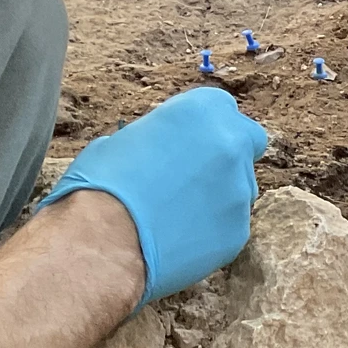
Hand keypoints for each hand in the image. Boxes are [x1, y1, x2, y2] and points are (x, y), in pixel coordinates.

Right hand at [40, 87, 266, 305]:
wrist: (104, 241)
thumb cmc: (100, 185)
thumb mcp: (122, 140)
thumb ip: (160, 138)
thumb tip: (160, 148)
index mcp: (202, 112)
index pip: (222, 106)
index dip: (205, 124)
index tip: (189, 139)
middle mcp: (231, 146)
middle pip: (246, 142)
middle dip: (228, 152)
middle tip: (197, 170)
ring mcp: (241, 191)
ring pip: (240, 186)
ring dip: (218, 193)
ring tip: (175, 211)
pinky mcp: (240, 231)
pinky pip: (231, 224)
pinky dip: (211, 227)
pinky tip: (178, 236)